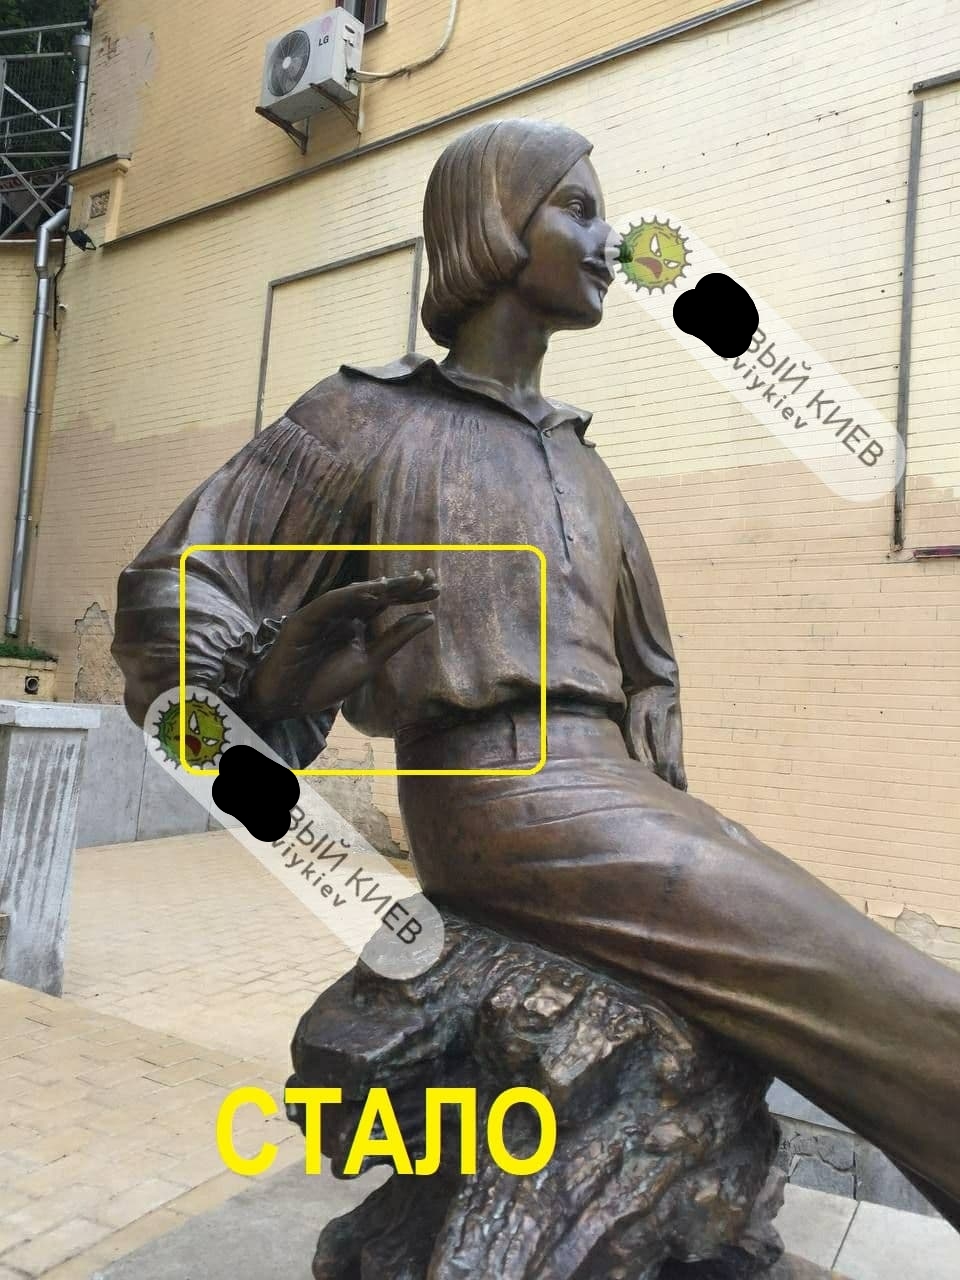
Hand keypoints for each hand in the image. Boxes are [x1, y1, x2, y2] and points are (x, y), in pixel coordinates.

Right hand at [244, 569, 438, 721]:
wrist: (287, 703)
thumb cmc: (324, 684)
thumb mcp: (369, 662)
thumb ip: (395, 639)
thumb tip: (429, 617)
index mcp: (355, 623)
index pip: (385, 603)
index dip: (409, 594)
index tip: (436, 588)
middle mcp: (340, 614)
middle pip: (373, 594)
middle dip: (401, 585)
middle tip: (428, 576)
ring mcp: (322, 615)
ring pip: (353, 595)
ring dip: (380, 587)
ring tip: (407, 581)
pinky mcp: (303, 620)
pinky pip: (329, 604)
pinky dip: (350, 597)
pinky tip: (373, 591)